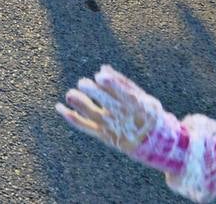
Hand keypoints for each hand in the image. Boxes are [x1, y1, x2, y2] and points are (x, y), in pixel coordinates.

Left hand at [56, 66, 185, 173]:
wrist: (155, 145)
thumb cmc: (149, 116)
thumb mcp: (145, 99)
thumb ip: (124, 83)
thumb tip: (103, 68)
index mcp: (137, 105)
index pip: (123, 94)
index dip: (111, 84)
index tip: (100, 77)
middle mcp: (124, 117)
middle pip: (105, 102)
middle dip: (92, 91)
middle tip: (83, 83)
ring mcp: (112, 127)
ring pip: (92, 114)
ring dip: (79, 103)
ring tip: (70, 94)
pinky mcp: (103, 136)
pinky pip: (84, 126)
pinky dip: (71, 117)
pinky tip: (60, 108)